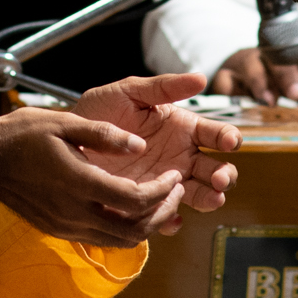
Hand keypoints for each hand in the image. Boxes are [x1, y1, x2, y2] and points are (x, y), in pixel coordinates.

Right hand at [0, 108, 184, 247]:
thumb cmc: (22, 135)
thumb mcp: (65, 122)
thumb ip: (106, 135)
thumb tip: (139, 145)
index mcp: (79, 183)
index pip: (135, 200)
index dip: (162, 191)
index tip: (174, 176)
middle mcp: (74, 213)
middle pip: (134, 230)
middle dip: (161, 213)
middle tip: (175, 191)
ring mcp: (65, 226)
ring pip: (119, 240)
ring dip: (145, 225)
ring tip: (158, 201)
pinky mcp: (58, 230)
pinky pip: (101, 238)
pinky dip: (123, 228)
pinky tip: (129, 207)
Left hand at [70, 73, 240, 232]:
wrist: (66, 141)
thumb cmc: (99, 112)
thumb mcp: (128, 92)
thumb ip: (163, 87)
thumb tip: (201, 78)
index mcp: (181, 128)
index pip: (214, 134)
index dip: (228, 137)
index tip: (230, 142)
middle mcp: (179, 157)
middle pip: (215, 169)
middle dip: (223, 175)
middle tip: (218, 178)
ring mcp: (164, 182)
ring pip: (198, 194)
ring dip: (209, 198)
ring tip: (210, 198)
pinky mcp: (145, 202)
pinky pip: (163, 216)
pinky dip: (170, 219)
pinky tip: (170, 217)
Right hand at [209, 47, 297, 104]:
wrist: (235, 78)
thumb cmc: (271, 82)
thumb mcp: (297, 87)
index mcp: (295, 54)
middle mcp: (271, 53)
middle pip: (283, 57)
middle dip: (293, 76)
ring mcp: (247, 61)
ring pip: (256, 63)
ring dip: (264, 81)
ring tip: (272, 100)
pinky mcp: (225, 74)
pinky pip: (229, 79)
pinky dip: (238, 90)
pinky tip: (248, 100)